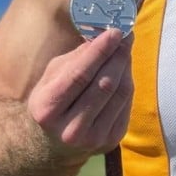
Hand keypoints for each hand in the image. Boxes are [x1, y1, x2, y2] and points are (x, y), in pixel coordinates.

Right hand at [28, 28, 134, 157]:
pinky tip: (123, 71)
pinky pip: (126, 104)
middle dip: (118, 56)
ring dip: (125, 67)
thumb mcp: (51, 77)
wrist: (52, 143)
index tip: (115, 31)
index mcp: (47, 109)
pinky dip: (127, 83)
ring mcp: (93, 139)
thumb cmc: (52, 100)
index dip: (100, 51)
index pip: (79, 75)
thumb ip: (76, 58)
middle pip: (104, 84)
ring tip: (124, 50)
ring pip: (120, 94)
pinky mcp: (111, 141)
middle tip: (126, 35)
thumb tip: (104, 36)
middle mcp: (70, 129)